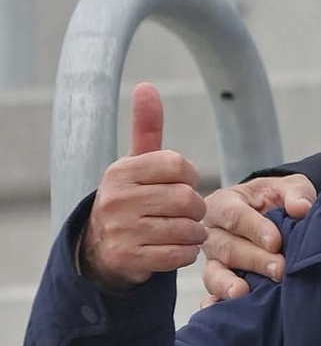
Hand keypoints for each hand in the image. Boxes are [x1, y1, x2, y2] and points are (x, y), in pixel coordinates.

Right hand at [79, 84, 204, 290]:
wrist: (99, 249)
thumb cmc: (129, 198)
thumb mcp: (134, 163)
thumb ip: (145, 128)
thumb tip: (146, 86)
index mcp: (122, 171)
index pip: (177, 165)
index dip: (190, 177)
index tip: (182, 184)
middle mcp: (118, 199)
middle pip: (187, 199)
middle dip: (197, 209)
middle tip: (190, 213)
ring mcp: (123, 231)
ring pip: (187, 229)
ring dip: (194, 233)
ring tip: (184, 231)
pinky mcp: (130, 259)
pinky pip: (180, 255)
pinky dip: (186, 253)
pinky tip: (177, 248)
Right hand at [199, 172, 317, 302]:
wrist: (270, 217)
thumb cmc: (275, 201)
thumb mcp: (287, 188)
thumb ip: (296, 193)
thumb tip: (301, 208)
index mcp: (224, 204)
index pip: (234, 215)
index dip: (254, 228)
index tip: (276, 242)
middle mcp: (212, 233)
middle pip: (227, 247)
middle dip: (254, 259)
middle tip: (279, 270)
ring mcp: (213, 260)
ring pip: (214, 272)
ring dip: (227, 284)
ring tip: (242, 293)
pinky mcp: (217, 282)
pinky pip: (211, 295)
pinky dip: (214, 304)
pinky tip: (218, 311)